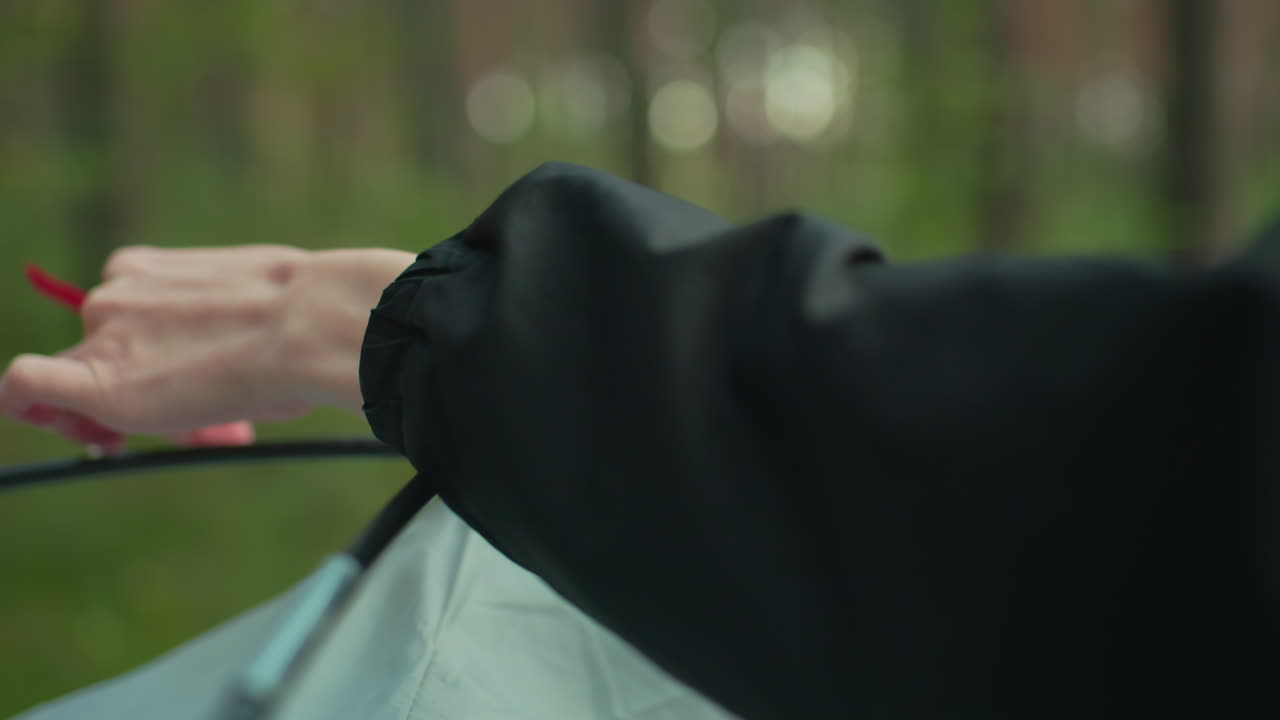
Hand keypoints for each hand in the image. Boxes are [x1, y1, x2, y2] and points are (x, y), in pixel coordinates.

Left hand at [0, 245, 413, 450]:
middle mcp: (115, 293)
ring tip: (200, 431)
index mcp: (150, 269)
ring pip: (84, 380)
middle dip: (142, 393)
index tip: (173, 386)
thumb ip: (221, 329)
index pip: (124, 323)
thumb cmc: (304, 320)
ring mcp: (102, 332)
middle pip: (101, 354)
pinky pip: (26, 385)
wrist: (310, 325)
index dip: (142, 359)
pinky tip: (41, 418)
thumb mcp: (257, 309)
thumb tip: (223, 377)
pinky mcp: (95, 378)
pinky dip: (23, 405)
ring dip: (128, 414)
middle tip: (200, 427)